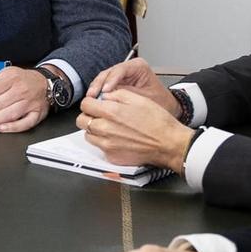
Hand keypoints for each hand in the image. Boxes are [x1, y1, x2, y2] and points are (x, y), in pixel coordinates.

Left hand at [0, 65, 50, 132]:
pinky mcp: (36, 114)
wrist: (45, 83)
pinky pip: (24, 124)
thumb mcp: (5, 75)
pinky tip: (1, 128)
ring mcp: (29, 103)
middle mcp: (21, 90)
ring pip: (8, 115)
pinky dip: (12, 127)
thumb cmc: (23, 80)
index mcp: (11, 77)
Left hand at [76, 91, 194, 170]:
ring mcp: (107, 145)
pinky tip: (117, 139)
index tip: (95, 104)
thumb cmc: (157, 121)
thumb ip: (116, 95)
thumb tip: (104, 96)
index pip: (85, 104)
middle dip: (89, 116)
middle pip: (82, 121)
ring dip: (94, 130)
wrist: (168, 143)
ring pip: (88, 135)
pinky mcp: (111, 157)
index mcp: (110, 112)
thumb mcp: (138, 98)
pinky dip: (104, 142)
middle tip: (99, 115)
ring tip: (109, 127)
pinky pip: (99, 147)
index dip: (90, 102)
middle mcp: (105, 129)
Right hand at [85, 58, 173, 109]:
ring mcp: (120, 76)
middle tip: (92, 96)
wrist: (166, 106)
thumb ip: (128, 95)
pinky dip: (98, 94)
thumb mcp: (146, 98)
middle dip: (99, 84)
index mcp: (138, 66)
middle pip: (108, 73)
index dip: (111, 80)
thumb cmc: (161, 101)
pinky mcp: (116, 85)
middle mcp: (128, 69)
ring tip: (90, 99)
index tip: (105, 90)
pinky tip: (94, 101)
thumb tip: (109, 97)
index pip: (120, 69)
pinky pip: (104, 87)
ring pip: (103, 79)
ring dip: (96, 89)